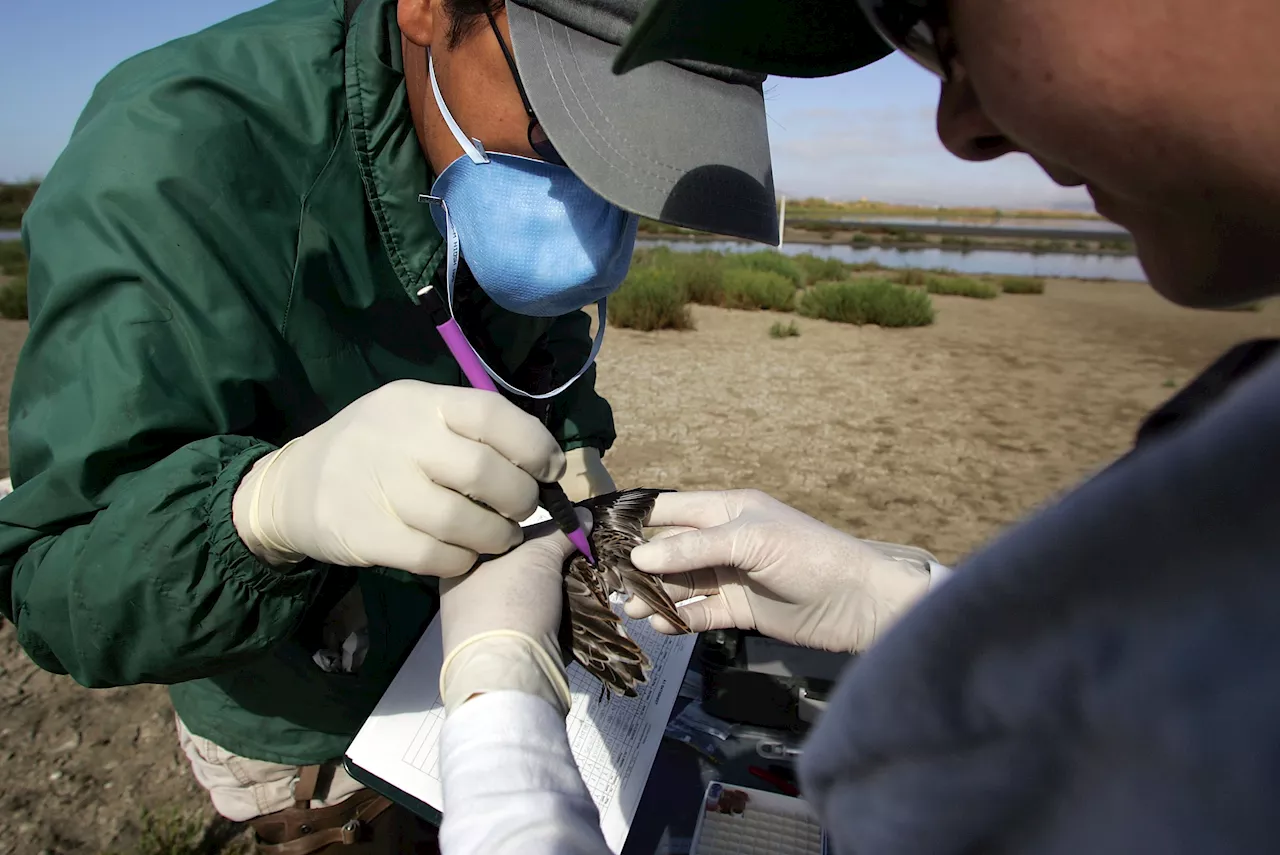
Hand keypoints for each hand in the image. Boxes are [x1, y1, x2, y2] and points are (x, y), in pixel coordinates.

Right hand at [232, 379, 565, 576]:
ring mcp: (381, 487)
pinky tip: (464, 555)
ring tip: (501, 536)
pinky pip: (434, 555)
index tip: (548, 468)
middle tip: (523, 508)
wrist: (291, 486)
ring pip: (463, 520)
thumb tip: (540, 457)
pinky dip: (460, 560)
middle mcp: (401, 439)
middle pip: (484, 473)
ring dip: (496, 535)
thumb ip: (467, 429)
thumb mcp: (412, 415)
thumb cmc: (373, 447)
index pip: (491, 414)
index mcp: (420, 402)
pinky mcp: (368, 534)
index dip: (533, 444)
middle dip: (520, 498)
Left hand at [437, 511, 591, 715]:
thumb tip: (584, 517)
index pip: (500, 536)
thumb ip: (561, 534)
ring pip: (529, 593)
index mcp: (459, 568)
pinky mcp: (508, 648)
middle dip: (549, 558)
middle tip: (579, 548)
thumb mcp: (537, 557)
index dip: (534, 528)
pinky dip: (556, 610)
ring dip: (557, 585)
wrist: (510, 675)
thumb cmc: (510, 604)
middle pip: (517, 565)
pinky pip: (536, 618)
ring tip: (585, 572)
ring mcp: (486, 624)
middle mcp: (467, 595)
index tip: (564, 526)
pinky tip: (578, 601)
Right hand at [626, 490, 935, 652]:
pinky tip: (661, 627)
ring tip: (630, 611)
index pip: (671, 509)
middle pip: (670, 551)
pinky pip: (699, 613)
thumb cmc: (808, 556)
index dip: (637, 520)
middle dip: (640, 566)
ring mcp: (730, 576)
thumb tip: (639, 556)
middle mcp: (724, 540)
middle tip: (608, 584)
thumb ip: (693, 550)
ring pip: (680, 585)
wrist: (857, 603)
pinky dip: (678, 619)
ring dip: (655, 596)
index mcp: (727, 509)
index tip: (598, 533)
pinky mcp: (738, 610)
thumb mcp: (750, 541)